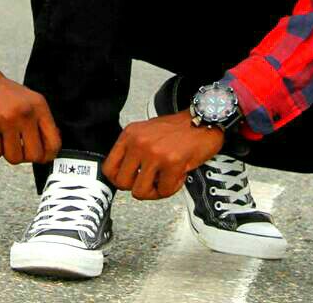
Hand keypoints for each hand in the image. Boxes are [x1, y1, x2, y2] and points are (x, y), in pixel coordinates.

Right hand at [0, 41, 61, 165]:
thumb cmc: (2, 93)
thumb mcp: (28, 101)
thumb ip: (40, 123)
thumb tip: (50, 151)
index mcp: (38, 106)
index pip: (54, 143)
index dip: (47, 155)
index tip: (40, 155)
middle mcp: (25, 112)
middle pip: (34, 155)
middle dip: (25, 156)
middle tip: (17, 146)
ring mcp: (6, 119)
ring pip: (14, 158)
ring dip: (7, 153)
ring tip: (2, 137)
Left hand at [102, 111, 224, 199]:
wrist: (203, 120)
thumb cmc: (177, 129)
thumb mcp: (146, 133)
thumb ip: (133, 151)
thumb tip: (123, 179)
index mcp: (130, 134)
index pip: (109, 168)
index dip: (119, 180)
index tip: (130, 181)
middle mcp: (139, 142)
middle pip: (122, 183)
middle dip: (138, 188)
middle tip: (151, 182)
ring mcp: (154, 152)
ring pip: (140, 192)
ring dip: (155, 191)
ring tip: (165, 179)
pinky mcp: (172, 162)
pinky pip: (164, 191)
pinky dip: (172, 187)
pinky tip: (179, 174)